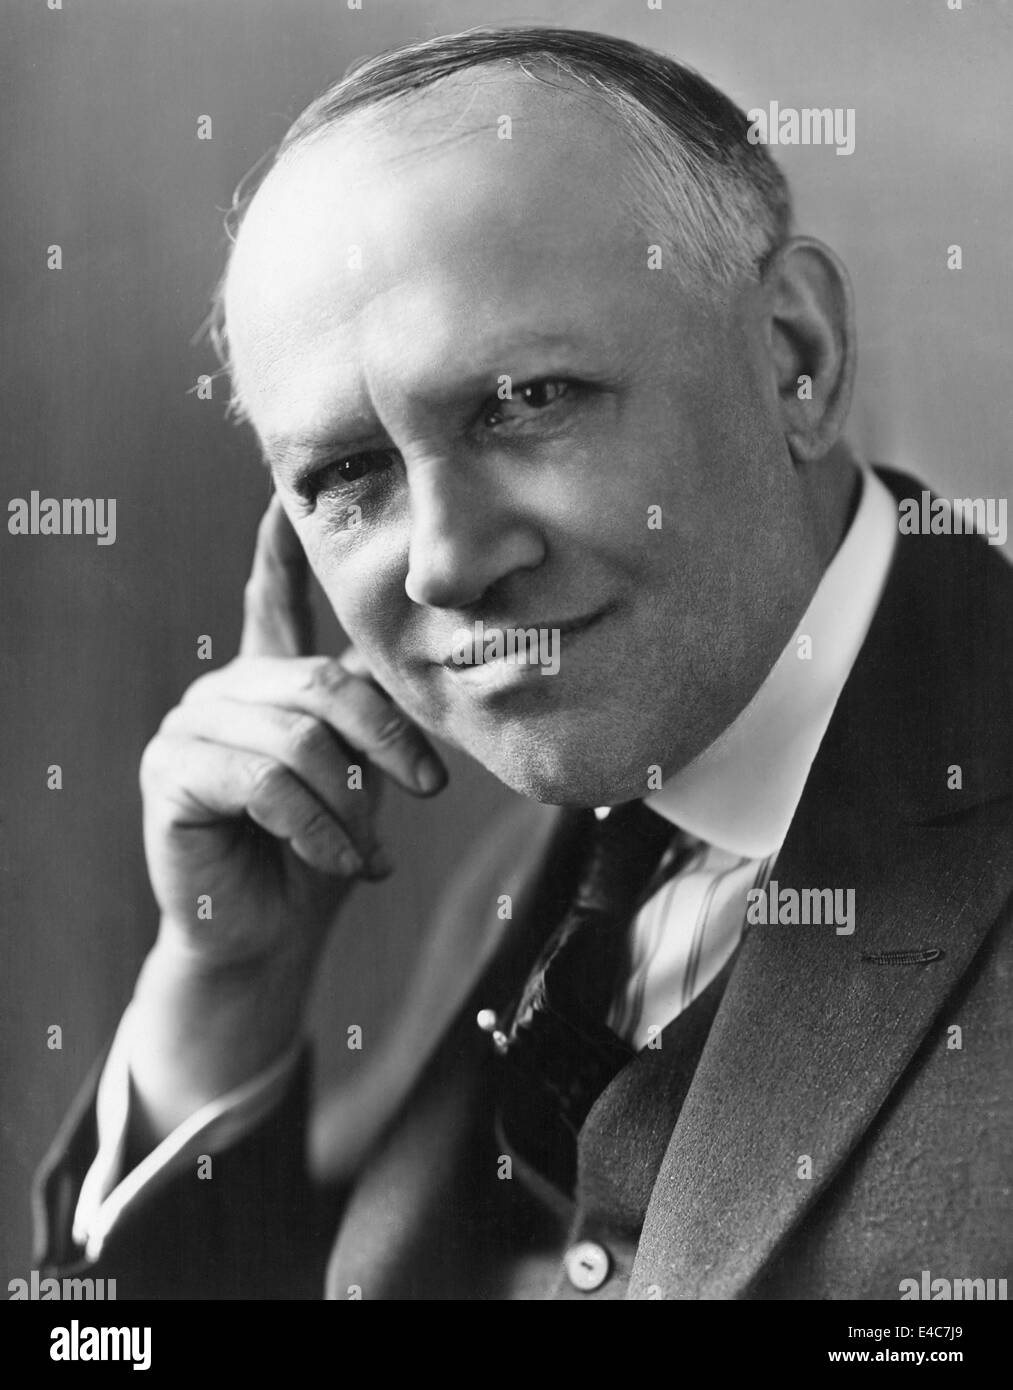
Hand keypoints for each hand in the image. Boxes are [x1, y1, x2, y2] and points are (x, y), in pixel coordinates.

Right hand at [128, 495, 445, 1134]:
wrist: (271, 935)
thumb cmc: (320, 853)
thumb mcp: (361, 776)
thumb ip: (368, 717)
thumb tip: (414, 660)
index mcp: (268, 683)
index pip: (271, 601)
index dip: (279, 552)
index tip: (282, 497)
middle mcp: (223, 691)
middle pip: (323, 684)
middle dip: (388, 740)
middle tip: (430, 788)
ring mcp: (189, 728)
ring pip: (299, 738)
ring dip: (349, 807)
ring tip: (363, 852)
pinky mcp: (169, 774)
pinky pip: (266, 782)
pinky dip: (316, 829)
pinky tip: (334, 863)